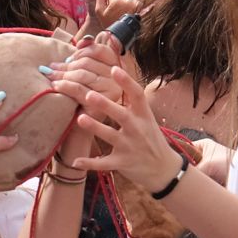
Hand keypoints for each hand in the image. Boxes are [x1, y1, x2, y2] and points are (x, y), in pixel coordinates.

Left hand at [48, 51, 181, 191]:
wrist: (163, 168)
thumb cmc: (150, 138)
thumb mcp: (146, 118)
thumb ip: (132, 103)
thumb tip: (115, 75)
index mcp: (144, 115)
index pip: (137, 95)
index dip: (126, 81)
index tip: (114, 69)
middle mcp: (137, 129)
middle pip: (121, 114)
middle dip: (106, 105)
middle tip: (89, 94)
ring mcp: (129, 147)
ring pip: (110, 136)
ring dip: (95, 127)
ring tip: (80, 118)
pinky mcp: (122, 163)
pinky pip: (103, 163)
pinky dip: (89, 163)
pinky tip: (75, 161)